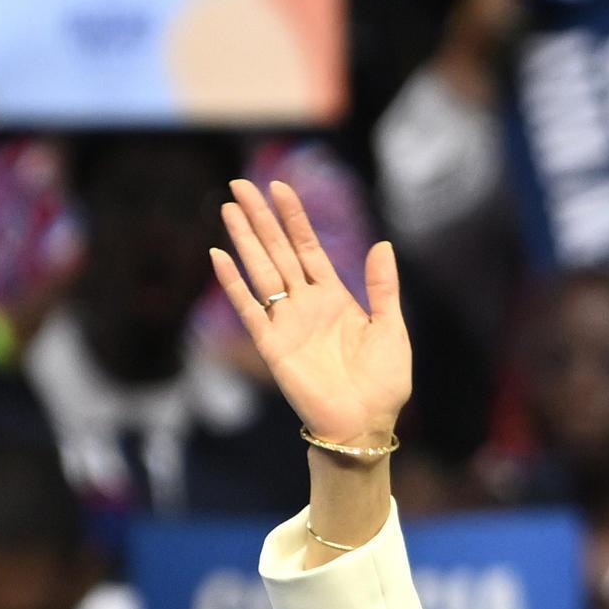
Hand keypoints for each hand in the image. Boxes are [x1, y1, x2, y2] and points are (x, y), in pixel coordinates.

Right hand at [211, 178, 409, 449]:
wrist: (365, 424)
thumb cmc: (383, 382)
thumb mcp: (390, 327)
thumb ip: (382, 287)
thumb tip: (382, 244)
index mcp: (334, 297)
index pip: (308, 247)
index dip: (294, 218)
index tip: (280, 186)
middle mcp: (306, 304)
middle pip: (278, 251)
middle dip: (261, 218)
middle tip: (240, 184)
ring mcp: (286, 323)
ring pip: (261, 271)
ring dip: (245, 240)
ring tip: (228, 208)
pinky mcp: (272, 346)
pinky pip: (249, 309)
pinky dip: (233, 284)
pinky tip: (218, 257)